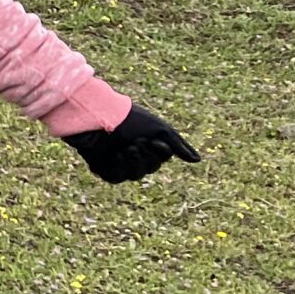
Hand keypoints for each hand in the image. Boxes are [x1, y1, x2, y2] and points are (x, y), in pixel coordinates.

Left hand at [65, 103, 200, 182]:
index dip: (160, 152)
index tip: (153, 140)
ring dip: (133, 161)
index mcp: (145, 141)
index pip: (162, 158)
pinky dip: (118, 166)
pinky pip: (116, 177)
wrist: (96, 115)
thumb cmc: (128, 118)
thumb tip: (198, 160)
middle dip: (146, 156)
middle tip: (135, 142)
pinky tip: (113, 155)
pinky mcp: (101, 167)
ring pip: (135, 175)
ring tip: (125, 147)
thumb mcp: (159, 129)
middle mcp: (132, 151)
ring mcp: (116, 160)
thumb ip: (178, 145)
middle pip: (150, 168)